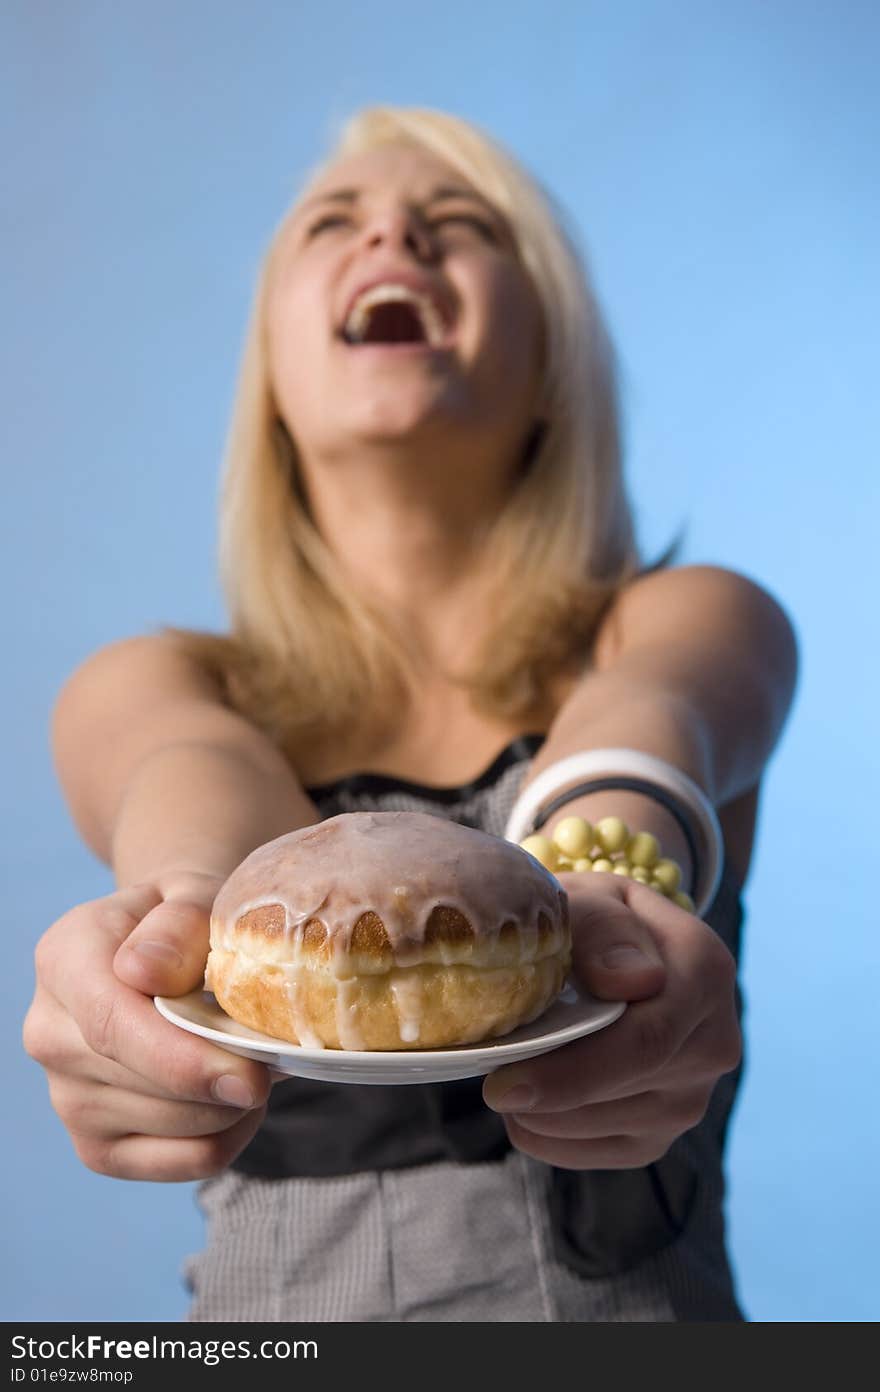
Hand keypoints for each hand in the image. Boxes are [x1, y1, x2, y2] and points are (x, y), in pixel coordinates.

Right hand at [23, 872, 270, 1181]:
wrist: (168, 949)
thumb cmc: (189, 923)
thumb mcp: (193, 897)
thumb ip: (177, 926)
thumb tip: (145, 974)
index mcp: (64, 958)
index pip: (112, 1025)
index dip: (183, 1060)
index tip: (252, 1075)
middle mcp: (49, 1032)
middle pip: (145, 1085)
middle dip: (224, 1081)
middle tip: (279, 1056)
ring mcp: (66, 1097)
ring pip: (171, 1128)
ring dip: (233, 1106)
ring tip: (256, 1061)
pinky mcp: (97, 1146)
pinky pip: (181, 1163)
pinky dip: (228, 1139)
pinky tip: (239, 1101)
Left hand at [482, 872, 740, 1168]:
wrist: (613, 948)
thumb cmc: (591, 920)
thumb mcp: (589, 899)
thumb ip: (603, 929)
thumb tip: (632, 981)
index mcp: (704, 970)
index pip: (645, 1043)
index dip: (572, 1072)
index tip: (501, 1085)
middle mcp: (714, 1041)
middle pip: (623, 1091)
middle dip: (546, 1092)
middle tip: (488, 1081)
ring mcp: (692, 1095)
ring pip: (606, 1127)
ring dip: (543, 1113)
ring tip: (507, 1073)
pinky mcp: (662, 1131)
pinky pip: (599, 1153)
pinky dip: (549, 1135)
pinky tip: (527, 1102)